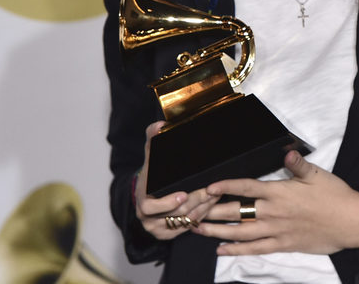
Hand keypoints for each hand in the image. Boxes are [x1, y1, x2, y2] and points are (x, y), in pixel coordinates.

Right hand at [134, 121, 221, 239]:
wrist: (147, 193)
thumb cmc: (151, 174)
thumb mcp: (151, 156)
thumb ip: (153, 139)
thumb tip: (159, 125)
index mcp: (142, 200)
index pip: (150, 206)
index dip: (166, 203)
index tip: (182, 194)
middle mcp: (147, 218)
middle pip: (174, 214)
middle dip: (195, 201)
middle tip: (211, 190)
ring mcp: (157, 228)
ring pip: (184, 221)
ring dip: (202, 208)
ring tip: (216, 194)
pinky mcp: (167, 234)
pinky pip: (188, 228)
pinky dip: (201, 216)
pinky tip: (212, 205)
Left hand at [195, 150, 358, 254]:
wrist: (351, 222)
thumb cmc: (336, 195)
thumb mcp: (317, 174)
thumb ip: (298, 164)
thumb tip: (286, 151)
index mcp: (280, 192)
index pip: (246, 187)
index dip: (225, 186)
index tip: (208, 186)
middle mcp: (273, 213)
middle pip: (236, 212)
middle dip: (212, 211)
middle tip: (191, 212)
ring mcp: (277, 231)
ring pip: (240, 233)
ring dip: (217, 231)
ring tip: (197, 229)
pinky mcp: (283, 245)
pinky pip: (255, 249)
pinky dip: (236, 251)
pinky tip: (221, 250)